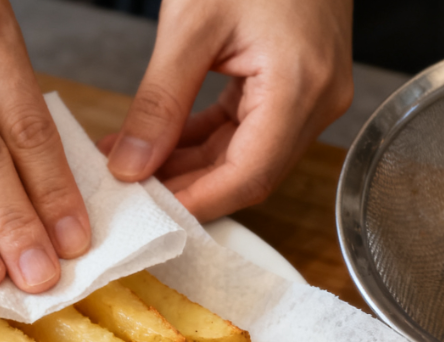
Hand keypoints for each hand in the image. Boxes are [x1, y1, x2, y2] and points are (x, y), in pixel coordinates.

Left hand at [98, 0, 352, 221]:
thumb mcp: (191, 26)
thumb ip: (159, 103)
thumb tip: (130, 165)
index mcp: (300, 88)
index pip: (248, 177)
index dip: (195, 202)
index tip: (147, 213)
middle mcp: (315, 101)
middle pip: (245, 174)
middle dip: (183, 187)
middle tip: (128, 192)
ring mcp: (307, 95)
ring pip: (240, 156)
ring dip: (185, 165)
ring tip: (130, 165)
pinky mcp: (290, 86)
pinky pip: (241, 129)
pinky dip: (198, 139)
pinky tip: (156, 142)